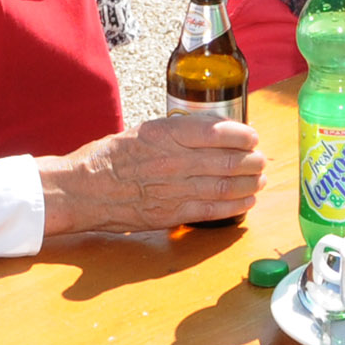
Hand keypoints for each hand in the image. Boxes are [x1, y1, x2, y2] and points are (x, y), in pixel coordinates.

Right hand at [37, 114, 265, 236]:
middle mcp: (173, 161)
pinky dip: (234, 207)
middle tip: (262, 159)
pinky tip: (247, 201)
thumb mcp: (145, 130)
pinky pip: (211, 211)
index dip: (243, 135)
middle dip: (253, 161)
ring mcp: (173, 190)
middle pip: (227, 160)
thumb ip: (179, 131)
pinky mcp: (170, 214)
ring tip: (260, 179)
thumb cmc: (110, 156)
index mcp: (166, 134)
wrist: (82, 190)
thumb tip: (215, 130)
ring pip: (224, 186)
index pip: (217, 131)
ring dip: (249, 183)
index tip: (253, 136)